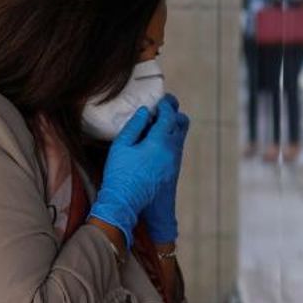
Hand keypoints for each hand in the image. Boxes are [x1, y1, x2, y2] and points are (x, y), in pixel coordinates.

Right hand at [89, 97, 188, 249]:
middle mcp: (172, 150)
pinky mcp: (173, 171)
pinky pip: (177, 148)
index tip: (160, 99)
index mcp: (159, 142)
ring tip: (157, 124)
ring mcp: (174, 162)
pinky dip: (171, 139)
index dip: (165, 104)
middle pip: (182, 124)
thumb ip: (134, 126)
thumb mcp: (121, 147)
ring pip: (181, 137)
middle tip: (163, 107)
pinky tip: (156, 142)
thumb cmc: (120, 175)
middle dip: (174, 113)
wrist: (127, 204)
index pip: (169, 115)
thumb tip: (145, 112)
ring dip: (173, 127)